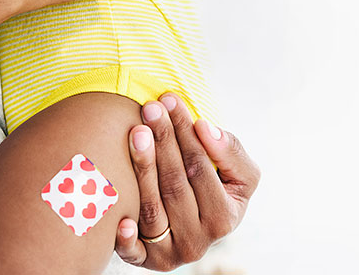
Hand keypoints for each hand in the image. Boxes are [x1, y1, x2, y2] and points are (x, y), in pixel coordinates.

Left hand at [114, 92, 260, 270]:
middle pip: (175, 185)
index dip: (186, 133)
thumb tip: (206, 128)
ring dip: (143, 168)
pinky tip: (120, 217)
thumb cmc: (216, 190)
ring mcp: (170, 253)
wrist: (197, 225)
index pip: (201, 168)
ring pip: (152, 208)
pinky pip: (132, 252)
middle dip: (163, 142)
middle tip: (150, 108)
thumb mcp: (239, 174)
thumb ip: (231, 151)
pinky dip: (125, 238)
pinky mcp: (145, 261)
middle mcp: (198, 241)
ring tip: (136, 132)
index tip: (171, 100)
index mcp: (225, 219)